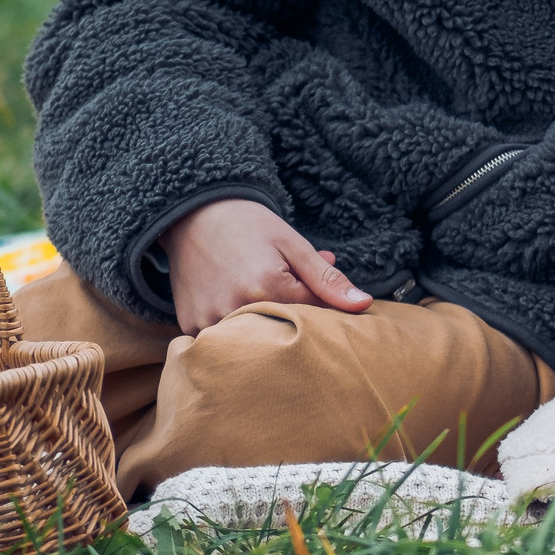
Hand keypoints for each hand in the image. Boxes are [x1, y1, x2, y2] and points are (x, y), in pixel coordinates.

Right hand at [162, 198, 371, 334]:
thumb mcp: (293, 244)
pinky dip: (236, 329)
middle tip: (280, 281)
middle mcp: (236, 309)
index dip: (318, 301)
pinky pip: (222, 341)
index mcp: (267, 288)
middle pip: (282, 329)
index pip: (313, 315)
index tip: (308, 284)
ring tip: (253, 286)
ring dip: (263, 321)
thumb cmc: (248, 225)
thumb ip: (327, 279)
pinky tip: (233, 300)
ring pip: (253, 338)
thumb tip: (364, 304)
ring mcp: (209, 320)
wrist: (194, 213)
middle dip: (292, 312)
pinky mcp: (190, 324)